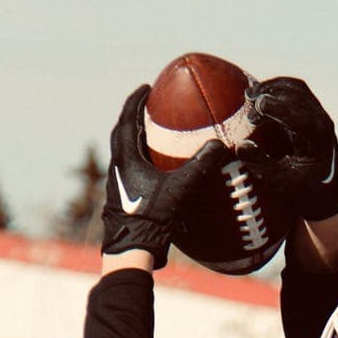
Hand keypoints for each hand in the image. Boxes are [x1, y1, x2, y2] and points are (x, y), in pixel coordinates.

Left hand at [102, 85, 227, 267]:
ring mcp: (117, 184)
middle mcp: (117, 167)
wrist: (131, 249)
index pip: (127, 119)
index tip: (146, 88)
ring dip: (137, 140)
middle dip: (135, 118)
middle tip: (150, 109)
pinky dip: (141, 161)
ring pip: (125, 153)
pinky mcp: (122, 199)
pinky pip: (131, 170)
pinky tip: (156, 170)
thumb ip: (199, 167)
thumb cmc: (151, 219)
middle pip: (123, 133)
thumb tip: (221, 145)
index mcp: (125, 157)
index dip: (136, 101)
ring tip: (154, 136)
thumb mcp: (179, 190)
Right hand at [238, 77, 337, 220]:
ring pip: (296, 88)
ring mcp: (319, 113)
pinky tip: (259, 94)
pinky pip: (296, 90)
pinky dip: (277, 88)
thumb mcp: (280, 182)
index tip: (256, 107)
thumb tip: (240, 146)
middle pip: (297, 97)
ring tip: (250, 95)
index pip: (300, 117)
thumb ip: (261, 164)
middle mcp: (322, 123)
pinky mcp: (313, 109)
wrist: (323, 188)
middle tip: (248, 103)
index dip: (277, 108)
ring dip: (272, 87)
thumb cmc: (301, 187)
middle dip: (271, 95)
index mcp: (319, 141)